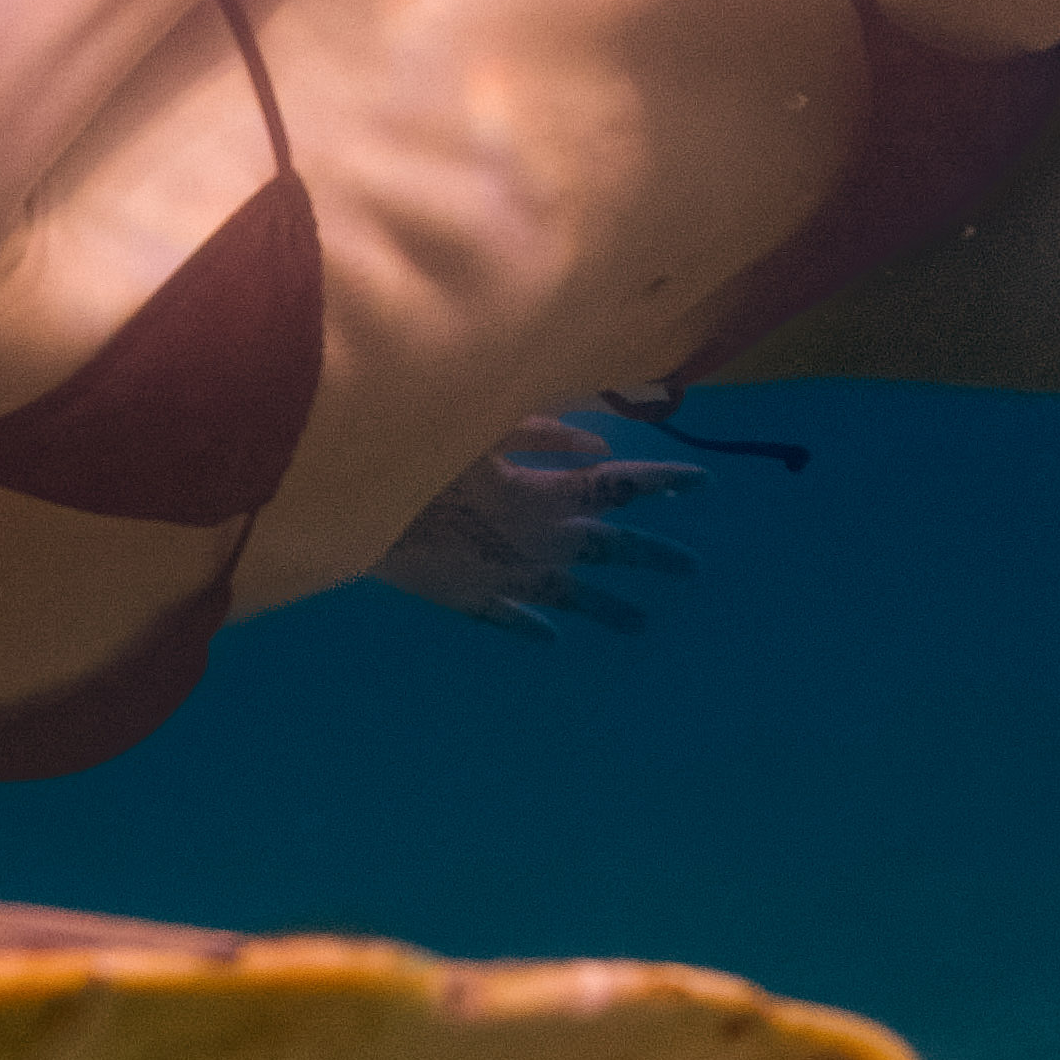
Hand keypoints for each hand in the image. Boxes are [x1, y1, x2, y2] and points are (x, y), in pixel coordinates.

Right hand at [373, 415, 703, 635]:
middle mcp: (535, 539)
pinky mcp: (467, 598)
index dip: (661, 482)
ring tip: (639, 625)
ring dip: (605, 608)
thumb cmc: (419, 448)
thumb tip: (600, 447)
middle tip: (693, 569)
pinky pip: (508, 617)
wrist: (356, 507)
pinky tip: (549, 636)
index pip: (618, 485)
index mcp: (542, 491)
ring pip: (568, 595)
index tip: (702, 483)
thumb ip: (545, 433)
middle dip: (652, 556)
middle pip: (607, 548)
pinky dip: (532, 625)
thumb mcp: (484, 423)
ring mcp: (505, 576)